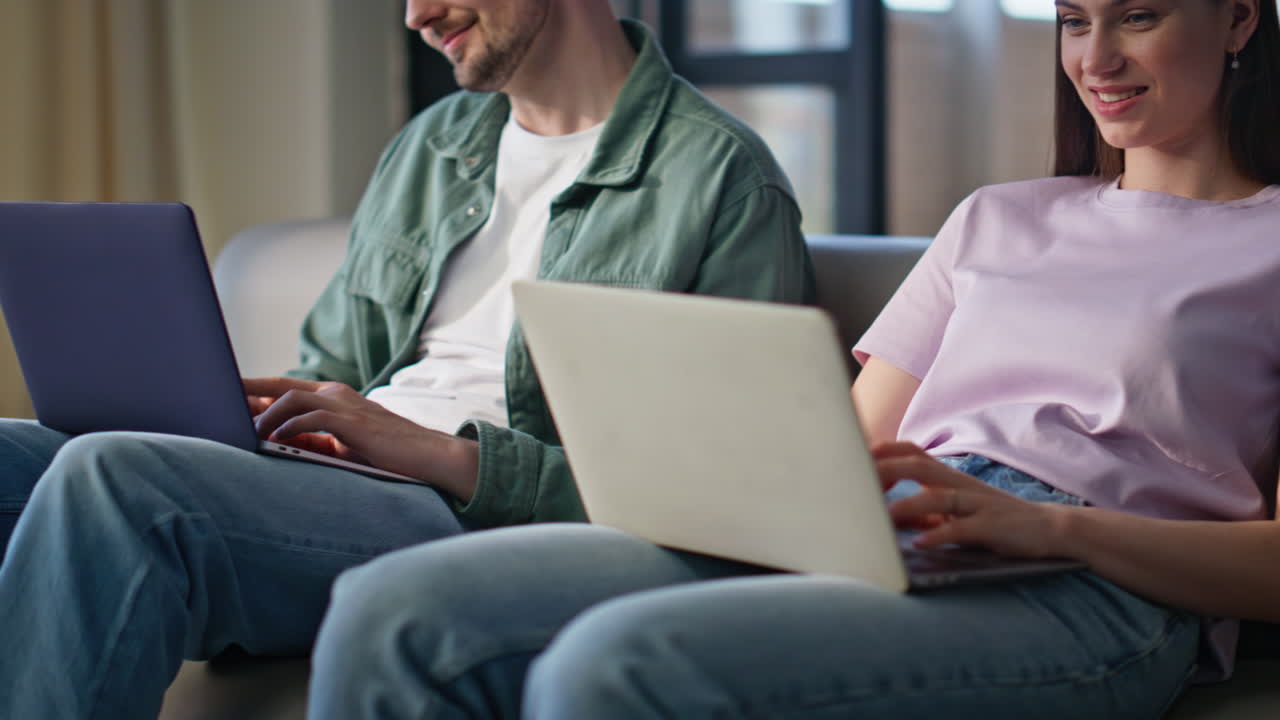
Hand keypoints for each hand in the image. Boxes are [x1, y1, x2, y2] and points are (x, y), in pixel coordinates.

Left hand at [241, 377, 479, 501]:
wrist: (428, 455)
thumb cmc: (387, 453)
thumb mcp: (344, 445)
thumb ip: (314, 439)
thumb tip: (277, 444)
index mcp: (335, 397)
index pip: (286, 387)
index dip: (255, 389)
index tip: (227, 396)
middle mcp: (337, 395)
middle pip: (281, 385)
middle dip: (248, 391)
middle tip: (217, 397)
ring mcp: (345, 406)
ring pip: (292, 398)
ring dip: (265, 414)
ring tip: (246, 431)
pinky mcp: (353, 422)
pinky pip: (313, 418)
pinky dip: (290, 427)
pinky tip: (274, 440)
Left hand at [874, 442, 1071, 558]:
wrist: (1047, 528)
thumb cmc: (990, 520)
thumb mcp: (952, 513)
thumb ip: (919, 512)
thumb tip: (880, 517)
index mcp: (947, 478)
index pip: (911, 452)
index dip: (883, 452)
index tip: (853, 460)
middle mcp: (960, 484)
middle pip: (920, 466)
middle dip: (888, 469)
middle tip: (858, 479)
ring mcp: (978, 503)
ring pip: (940, 497)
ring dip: (910, 505)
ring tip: (884, 515)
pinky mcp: (992, 525)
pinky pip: (964, 528)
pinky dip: (941, 534)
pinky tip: (921, 543)